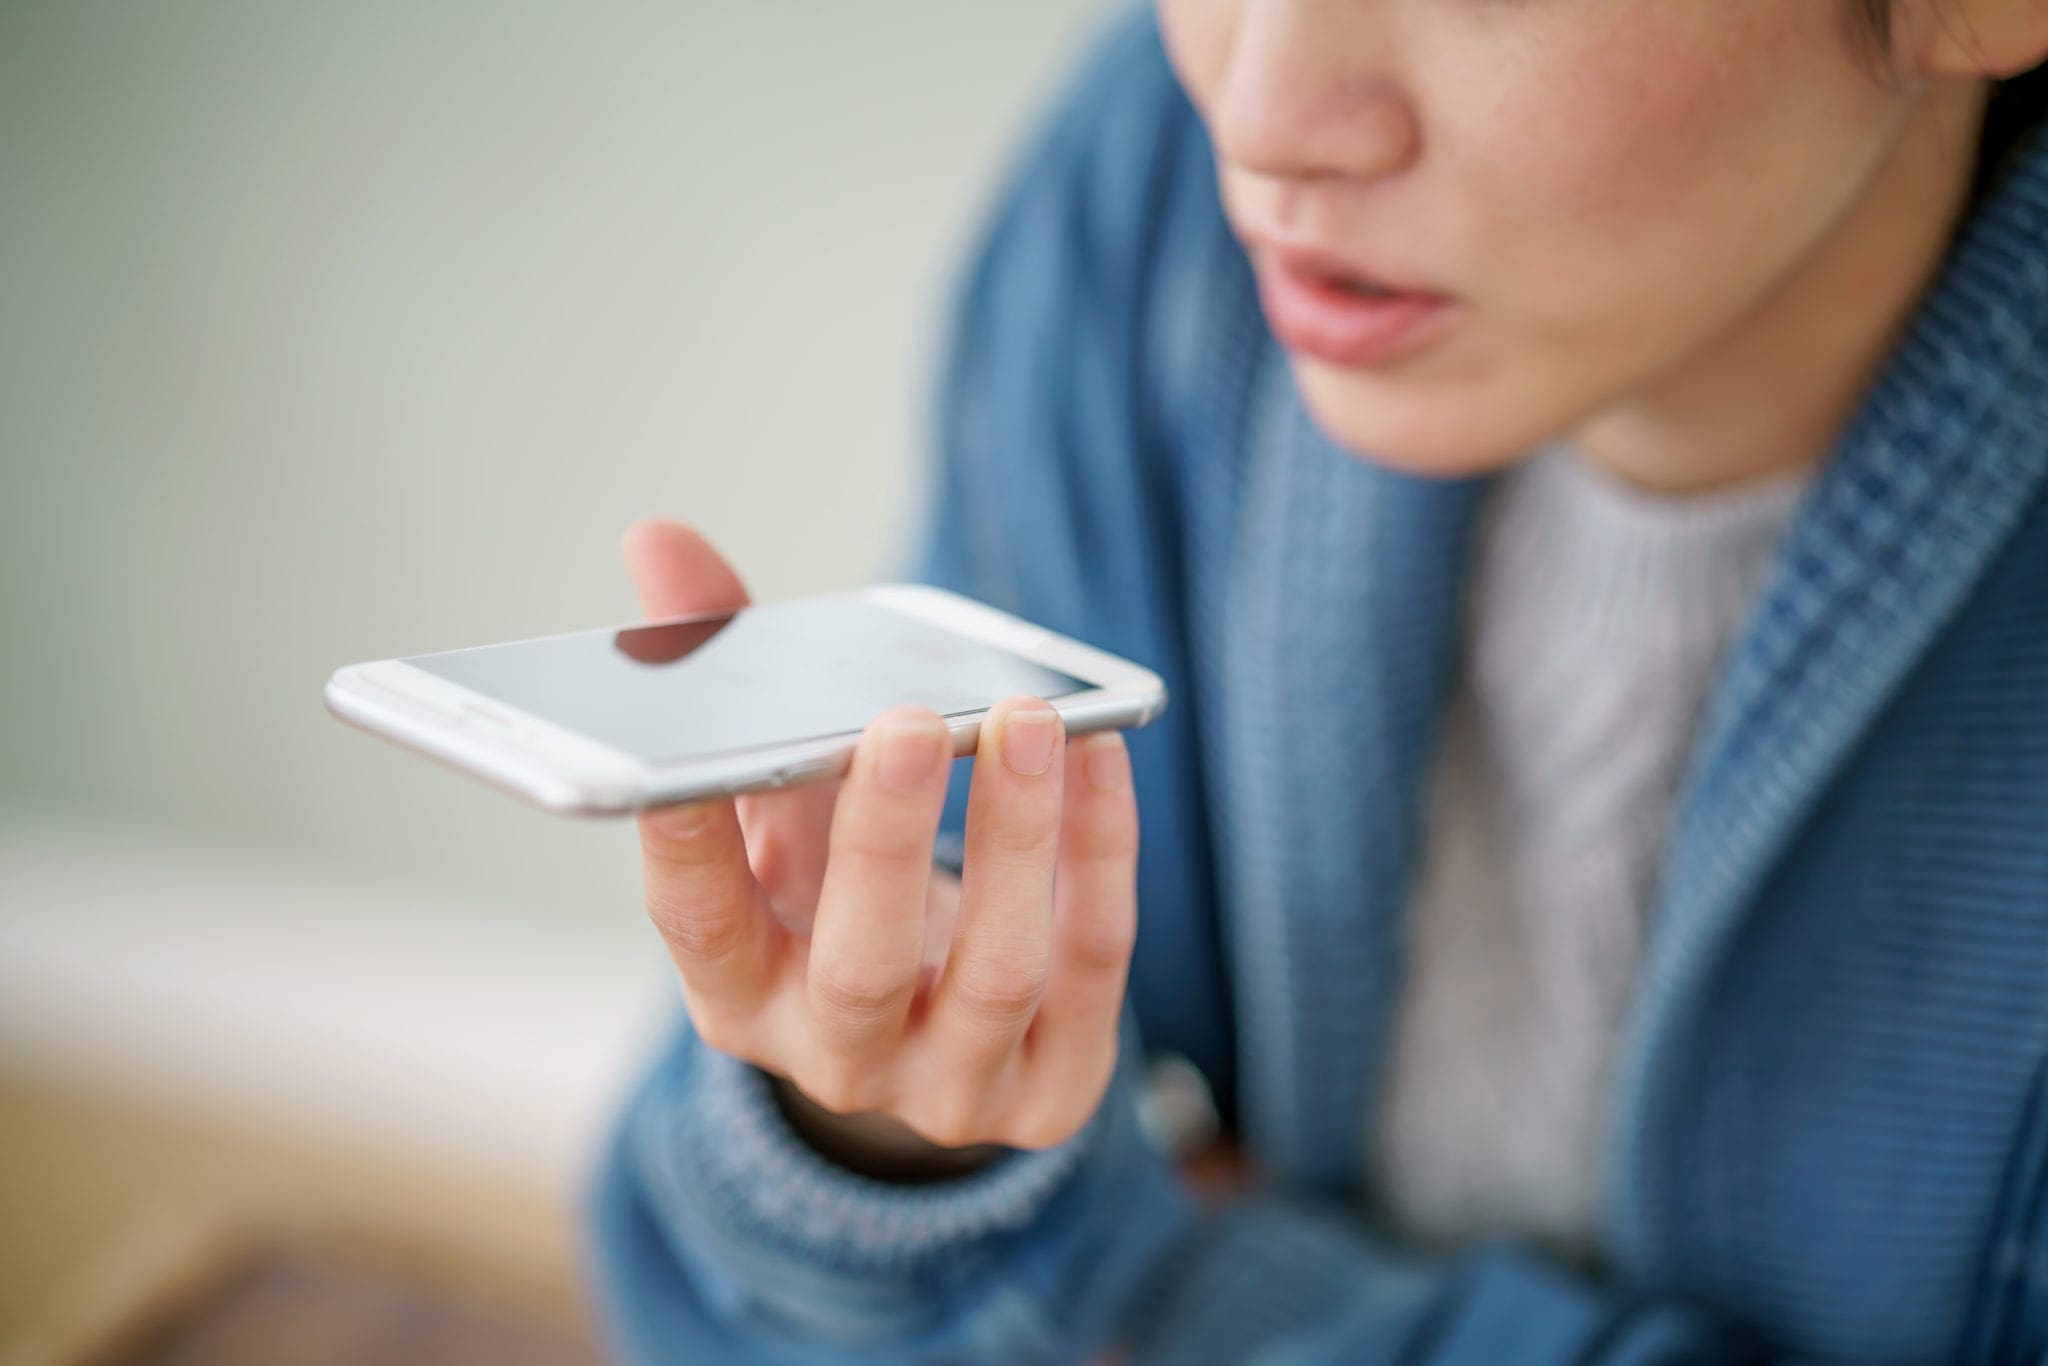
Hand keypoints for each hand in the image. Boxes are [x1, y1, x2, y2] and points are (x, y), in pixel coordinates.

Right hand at [623, 519, 1139, 1159]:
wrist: (941, 1045)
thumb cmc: (843, 903)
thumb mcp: (779, 815)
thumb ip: (729, 690)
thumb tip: (661, 543)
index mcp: (740, 995)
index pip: (698, 926)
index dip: (684, 846)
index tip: (680, 759)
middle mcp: (836, 1059)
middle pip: (857, 963)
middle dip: (884, 838)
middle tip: (906, 722)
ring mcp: (951, 1086)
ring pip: (994, 971)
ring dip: (1015, 836)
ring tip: (1031, 721)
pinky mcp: (1054, 1089)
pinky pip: (1091, 962)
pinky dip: (1100, 853)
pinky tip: (1098, 755)